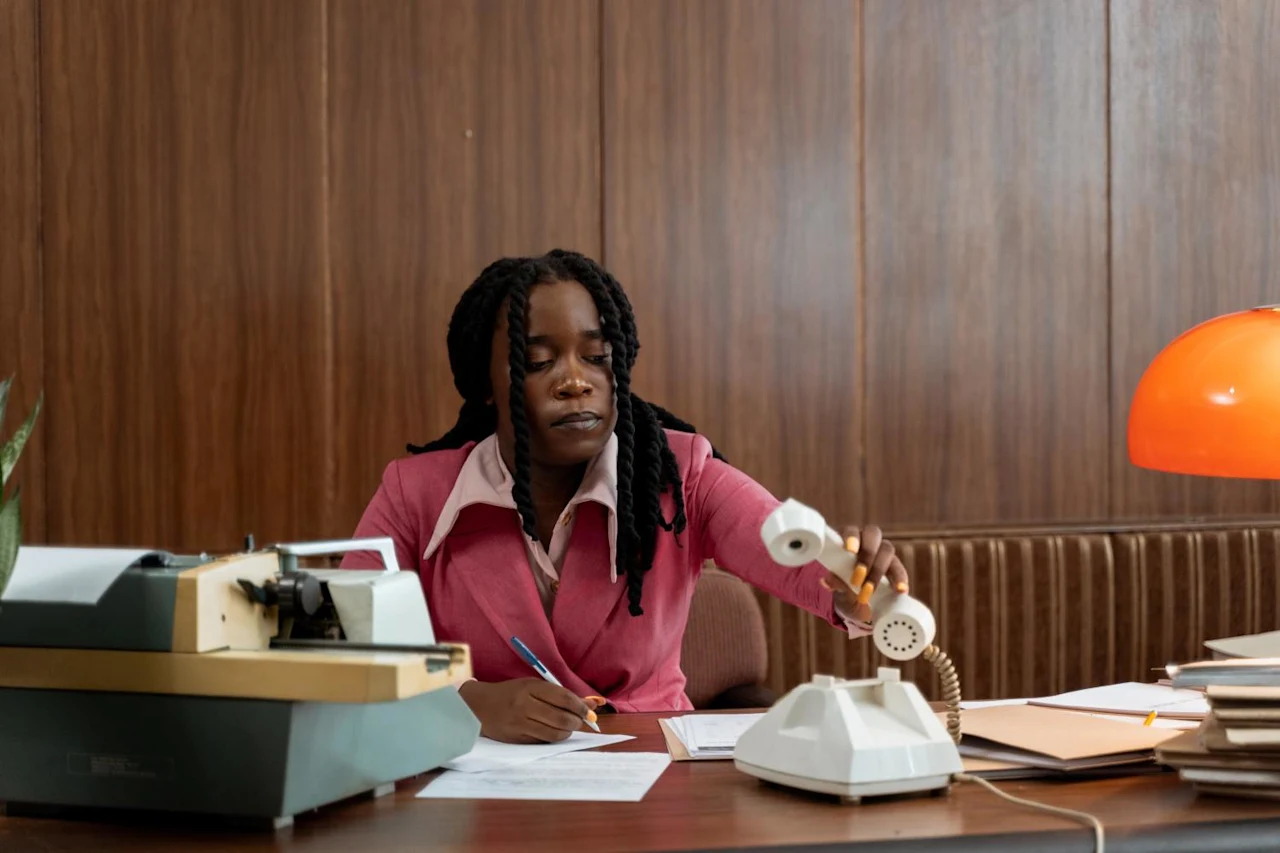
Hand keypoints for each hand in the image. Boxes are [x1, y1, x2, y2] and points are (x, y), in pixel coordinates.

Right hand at [458, 678, 604, 743]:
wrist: (478, 706)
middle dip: (576, 721)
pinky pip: (543, 741)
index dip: (580, 706)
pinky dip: (554, 738)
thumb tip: (591, 704)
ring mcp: (519, 724)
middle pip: (561, 718)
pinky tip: (554, 732)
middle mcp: (524, 706)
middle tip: (580, 721)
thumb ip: (560, 694)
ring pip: (554, 733)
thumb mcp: (533, 686)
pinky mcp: (516, 738)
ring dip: (567, 732)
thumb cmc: (510, 693)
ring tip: (568, 727)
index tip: (589, 711)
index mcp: (530, 688)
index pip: (563, 698)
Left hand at [822, 524, 908, 624]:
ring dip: (878, 570)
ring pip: (887, 550)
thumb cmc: (842, 586)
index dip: (851, 538)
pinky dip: (900, 579)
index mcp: (849, 539)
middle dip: (867, 554)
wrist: (854, 601)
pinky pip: (900, 569)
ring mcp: (883, 552)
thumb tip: (828, 581)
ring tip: (869, 590)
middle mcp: (868, 540)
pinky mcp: (895, 567)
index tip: (850, 551)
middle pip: (873, 534)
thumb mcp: (836, 585)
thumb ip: (834, 582)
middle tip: (858, 576)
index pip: (851, 530)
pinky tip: (900, 590)